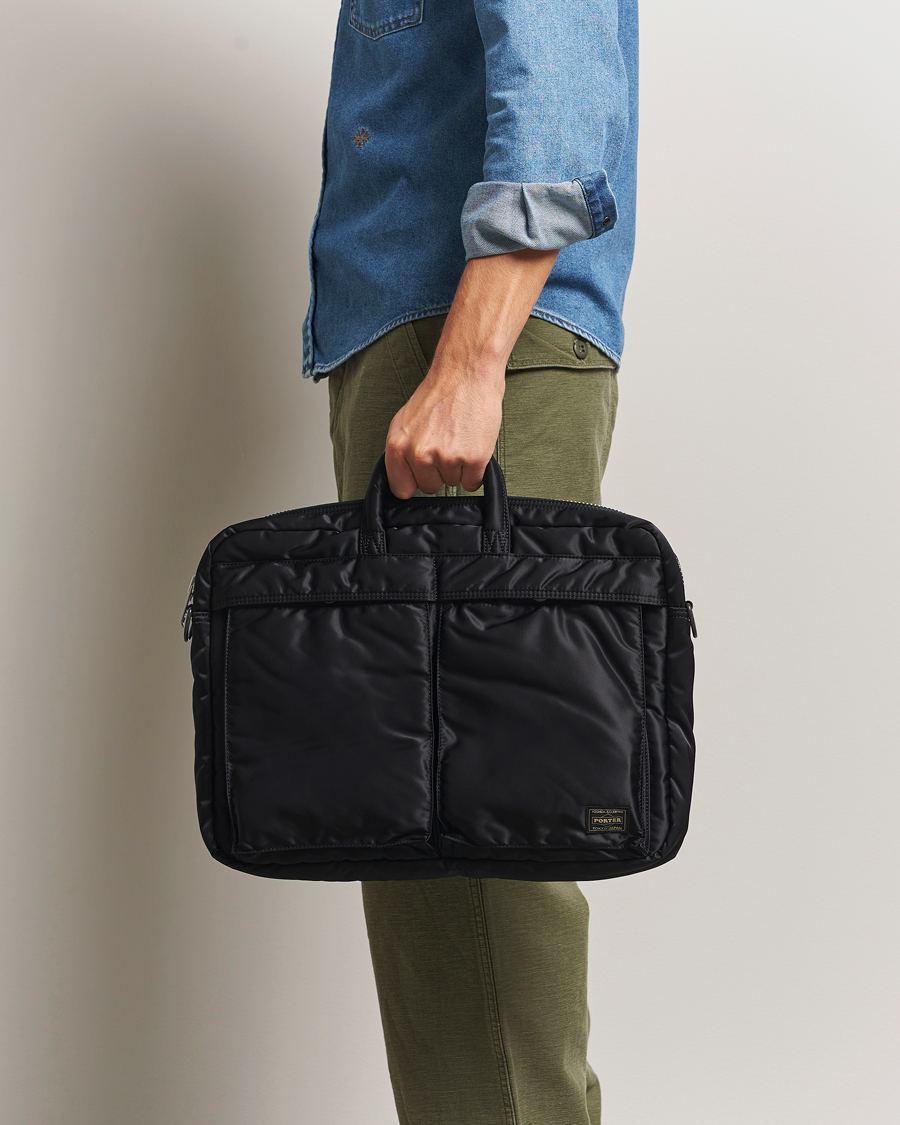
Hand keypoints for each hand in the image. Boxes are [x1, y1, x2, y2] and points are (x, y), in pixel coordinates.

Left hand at [383, 247, 559, 497]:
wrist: (466, 373)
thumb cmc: (439, 396)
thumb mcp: (405, 422)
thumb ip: (401, 452)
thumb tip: (403, 478)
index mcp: (398, 446)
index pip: (401, 489)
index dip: (414, 481)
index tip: (422, 472)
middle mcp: (419, 454)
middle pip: (430, 487)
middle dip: (439, 471)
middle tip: (446, 443)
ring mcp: (446, 458)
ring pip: (453, 484)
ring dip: (459, 467)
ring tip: (460, 439)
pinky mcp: (472, 459)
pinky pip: (472, 483)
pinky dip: (475, 470)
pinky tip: (472, 446)